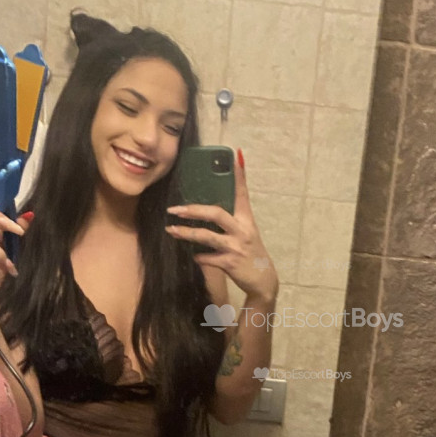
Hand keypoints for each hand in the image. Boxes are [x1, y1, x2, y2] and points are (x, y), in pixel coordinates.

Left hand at [165, 149, 278, 304]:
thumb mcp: (246, 233)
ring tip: (171, 230)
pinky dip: (198, 256)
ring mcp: (236, 247)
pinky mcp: (230, 263)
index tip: (236, 156)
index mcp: (246, 220)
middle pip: (216, 214)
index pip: (242, 193)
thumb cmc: (251, 253)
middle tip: (175, 209)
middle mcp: (242, 230)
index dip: (240, 175)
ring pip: (207, 236)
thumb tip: (207, 210)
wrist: (264, 280)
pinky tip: (193, 255)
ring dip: (187, 233)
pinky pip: (207, 258)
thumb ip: (230, 222)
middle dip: (194, 210)